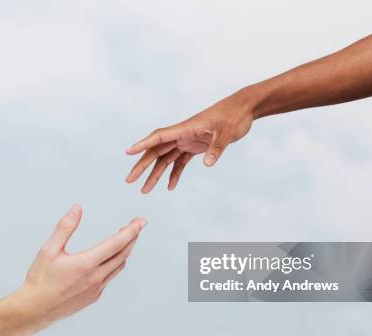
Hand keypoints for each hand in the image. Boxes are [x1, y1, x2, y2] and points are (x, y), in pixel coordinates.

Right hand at [8, 204, 145, 335]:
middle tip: (137, 225)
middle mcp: (96, 277)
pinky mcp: (94, 297)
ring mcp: (96, 289)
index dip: (131, 231)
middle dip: (132, 238)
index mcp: (86, 264)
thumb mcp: (49, 249)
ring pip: (118, 266)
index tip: (141, 222)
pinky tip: (110, 258)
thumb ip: (65, 227)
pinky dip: (114, 264)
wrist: (35, 309)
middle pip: (122, 254)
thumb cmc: (40, 279)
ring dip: (125, 251)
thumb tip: (77, 208)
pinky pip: (110, 277)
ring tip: (125, 238)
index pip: (116, 244)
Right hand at [125, 89, 256, 192]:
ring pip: (165, 159)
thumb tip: (207, 164)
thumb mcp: (227, 133)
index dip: (143, 144)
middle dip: (142, 166)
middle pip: (156, 151)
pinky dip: (174, 174)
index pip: (159, 137)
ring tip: (145, 190)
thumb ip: (216, 148)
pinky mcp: (196, 146)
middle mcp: (182, 134)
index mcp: (185, 128)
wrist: (243, 110)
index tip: (128, 152)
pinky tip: (170, 187)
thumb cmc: (234, 116)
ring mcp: (188, 141)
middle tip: (129, 180)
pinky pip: (180, 162)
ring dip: (155, 174)